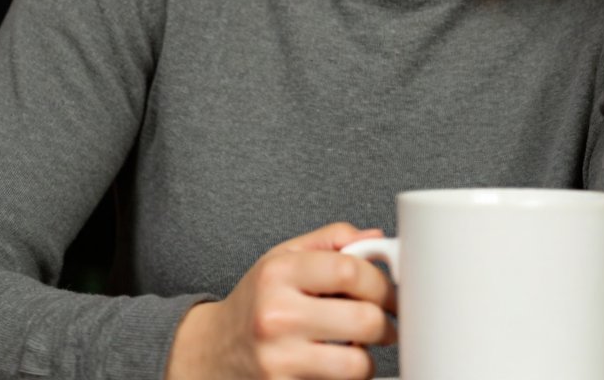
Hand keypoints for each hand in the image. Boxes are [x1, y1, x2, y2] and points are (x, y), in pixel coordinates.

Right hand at [167, 222, 396, 379]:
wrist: (212, 352)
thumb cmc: (255, 301)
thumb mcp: (282, 257)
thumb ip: (330, 241)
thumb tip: (375, 238)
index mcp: (279, 273)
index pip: (350, 272)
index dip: (383, 283)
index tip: (391, 292)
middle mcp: (277, 316)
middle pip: (364, 321)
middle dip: (387, 322)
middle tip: (387, 322)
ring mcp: (279, 361)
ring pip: (358, 365)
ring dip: (368, 357)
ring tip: (358, 346)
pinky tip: (334, 364)